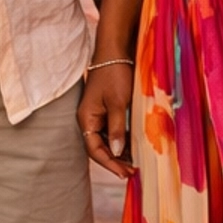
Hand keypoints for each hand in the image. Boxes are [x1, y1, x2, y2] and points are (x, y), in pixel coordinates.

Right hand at [78, 60, 135, 177]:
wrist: (115, 50)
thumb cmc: (114, 73)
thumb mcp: (118, 102)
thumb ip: (117, 128)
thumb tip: (117, 152)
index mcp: (86, 118)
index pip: (94, 149)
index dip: (109, 163)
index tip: (125, 173)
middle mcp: (89, 119)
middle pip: (99, 147)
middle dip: (115, 161)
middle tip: (133, 172)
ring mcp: (97, 115)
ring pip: (107, 140)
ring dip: (120, 152)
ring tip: (136, 162)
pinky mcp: (107, 109)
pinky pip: (113, 130)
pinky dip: (123, 140)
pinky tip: (135, 146)